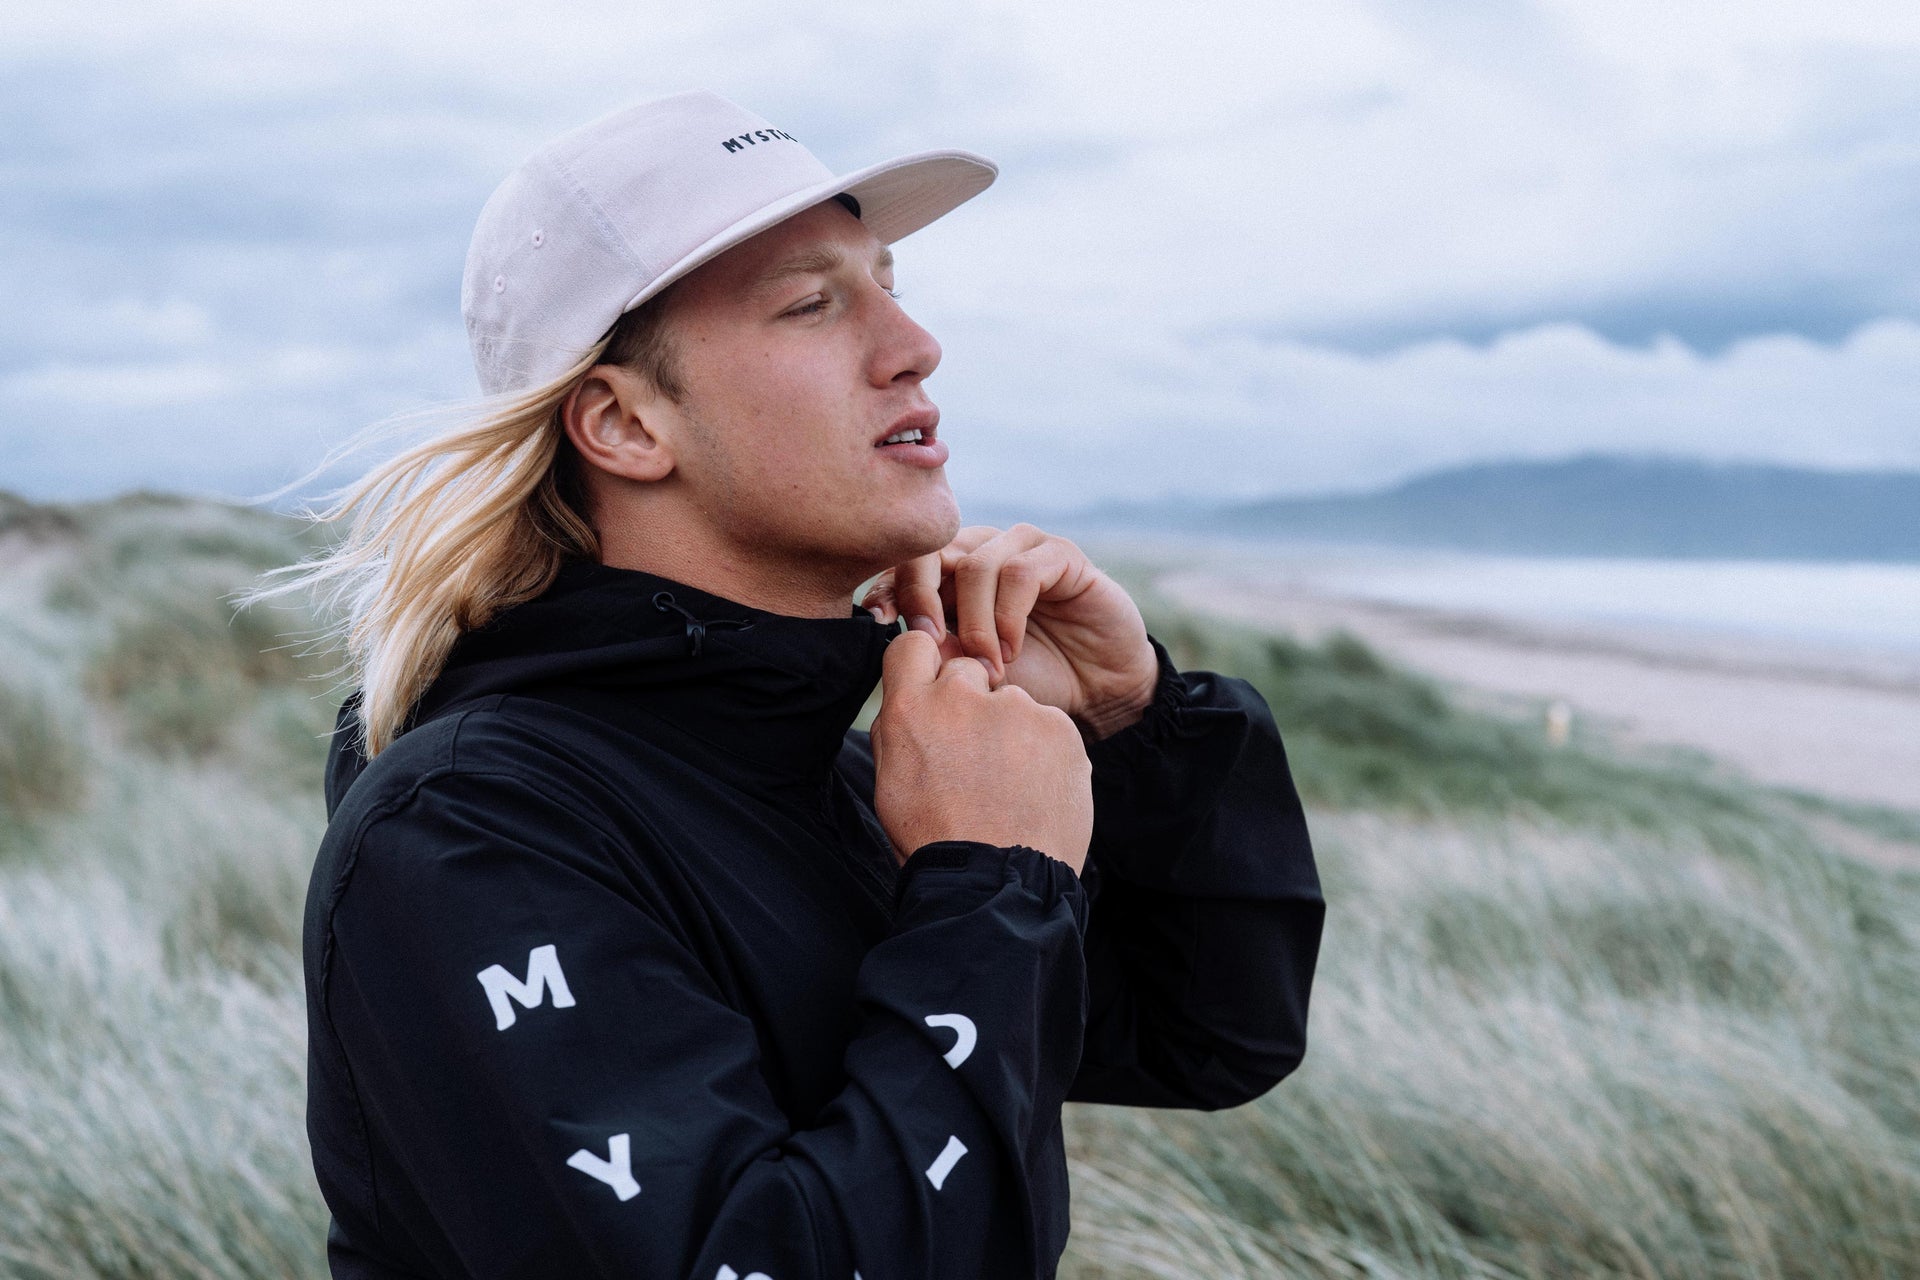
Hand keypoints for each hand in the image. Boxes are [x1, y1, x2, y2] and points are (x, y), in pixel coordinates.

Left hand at [862, 524, 1159, 740]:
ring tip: (988, 666)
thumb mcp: (968, 669)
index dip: (888, 587)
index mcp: (952, 573)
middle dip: (921, 595)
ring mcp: (1022, 548)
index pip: (906, 562)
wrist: (1095, 691)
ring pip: (977, 565)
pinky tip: (1012, 650)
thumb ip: (934, 646)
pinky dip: (1009, 617)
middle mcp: (984, 550)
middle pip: (933, 550)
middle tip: (929, 644)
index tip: (876, 622)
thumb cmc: (1029, 680)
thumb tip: (892, 628)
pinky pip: (1021, 573)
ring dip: (977, 622)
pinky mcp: (1060, 555)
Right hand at [870, 630, 1092, 872]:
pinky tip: (1036, 792)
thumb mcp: (890, 780)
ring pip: (1014, 704)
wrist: (997, 882)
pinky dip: (1046, 753)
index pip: (915, 644)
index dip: (926, 664)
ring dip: (1012, 732)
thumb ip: (901, 726)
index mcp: (910, 708)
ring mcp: (1017, 708)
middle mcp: (963, 695)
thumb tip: (912, 696)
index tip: (935, 689)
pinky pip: (1050, 728)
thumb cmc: (935, 838)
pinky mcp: (1061, 727)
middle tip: (976, 756)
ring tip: (1010, 787)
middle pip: (968, 670)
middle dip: (972, 702)